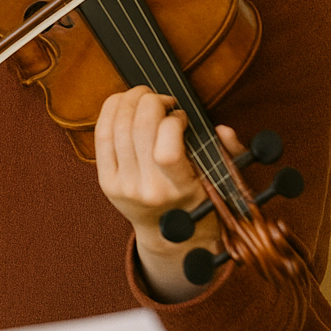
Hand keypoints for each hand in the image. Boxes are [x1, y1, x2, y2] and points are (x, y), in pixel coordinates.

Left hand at [95, 85, 244, 299]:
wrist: (167, 235)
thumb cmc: (199, 200)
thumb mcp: (223, 181)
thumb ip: (229, 153)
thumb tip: (223, 130)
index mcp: (179, 190)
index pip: (167, 152)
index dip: (173, 123)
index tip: (182, 117)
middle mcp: (147, 190)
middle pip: (139, 130)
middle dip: (149, 101)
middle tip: (160, 97)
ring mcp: (123, 186)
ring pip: (117, 129)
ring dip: (128, 101)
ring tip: (143, 95)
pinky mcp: (106, 182)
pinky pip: (102, 137)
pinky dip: (110, 112)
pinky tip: (122, 102)